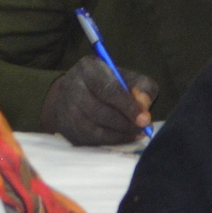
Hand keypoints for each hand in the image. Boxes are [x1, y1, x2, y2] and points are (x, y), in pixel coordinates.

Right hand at [39, 55, 157, 145]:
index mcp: (88, 69)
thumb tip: (144, 104)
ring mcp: (66, 110)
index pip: (108, 89)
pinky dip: (110, 142)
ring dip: (119, 135)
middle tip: (144, 129)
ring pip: (93, 129)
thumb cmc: (107, 83)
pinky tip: (124, 138)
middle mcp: (72, 88)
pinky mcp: (67, 129)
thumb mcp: (127, 77)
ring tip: (137, 134)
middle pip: (100, 111)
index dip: (128, 106)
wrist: (73, 92)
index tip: (145, 119)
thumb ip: (141, 87)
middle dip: (125, 123)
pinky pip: (89, 141)